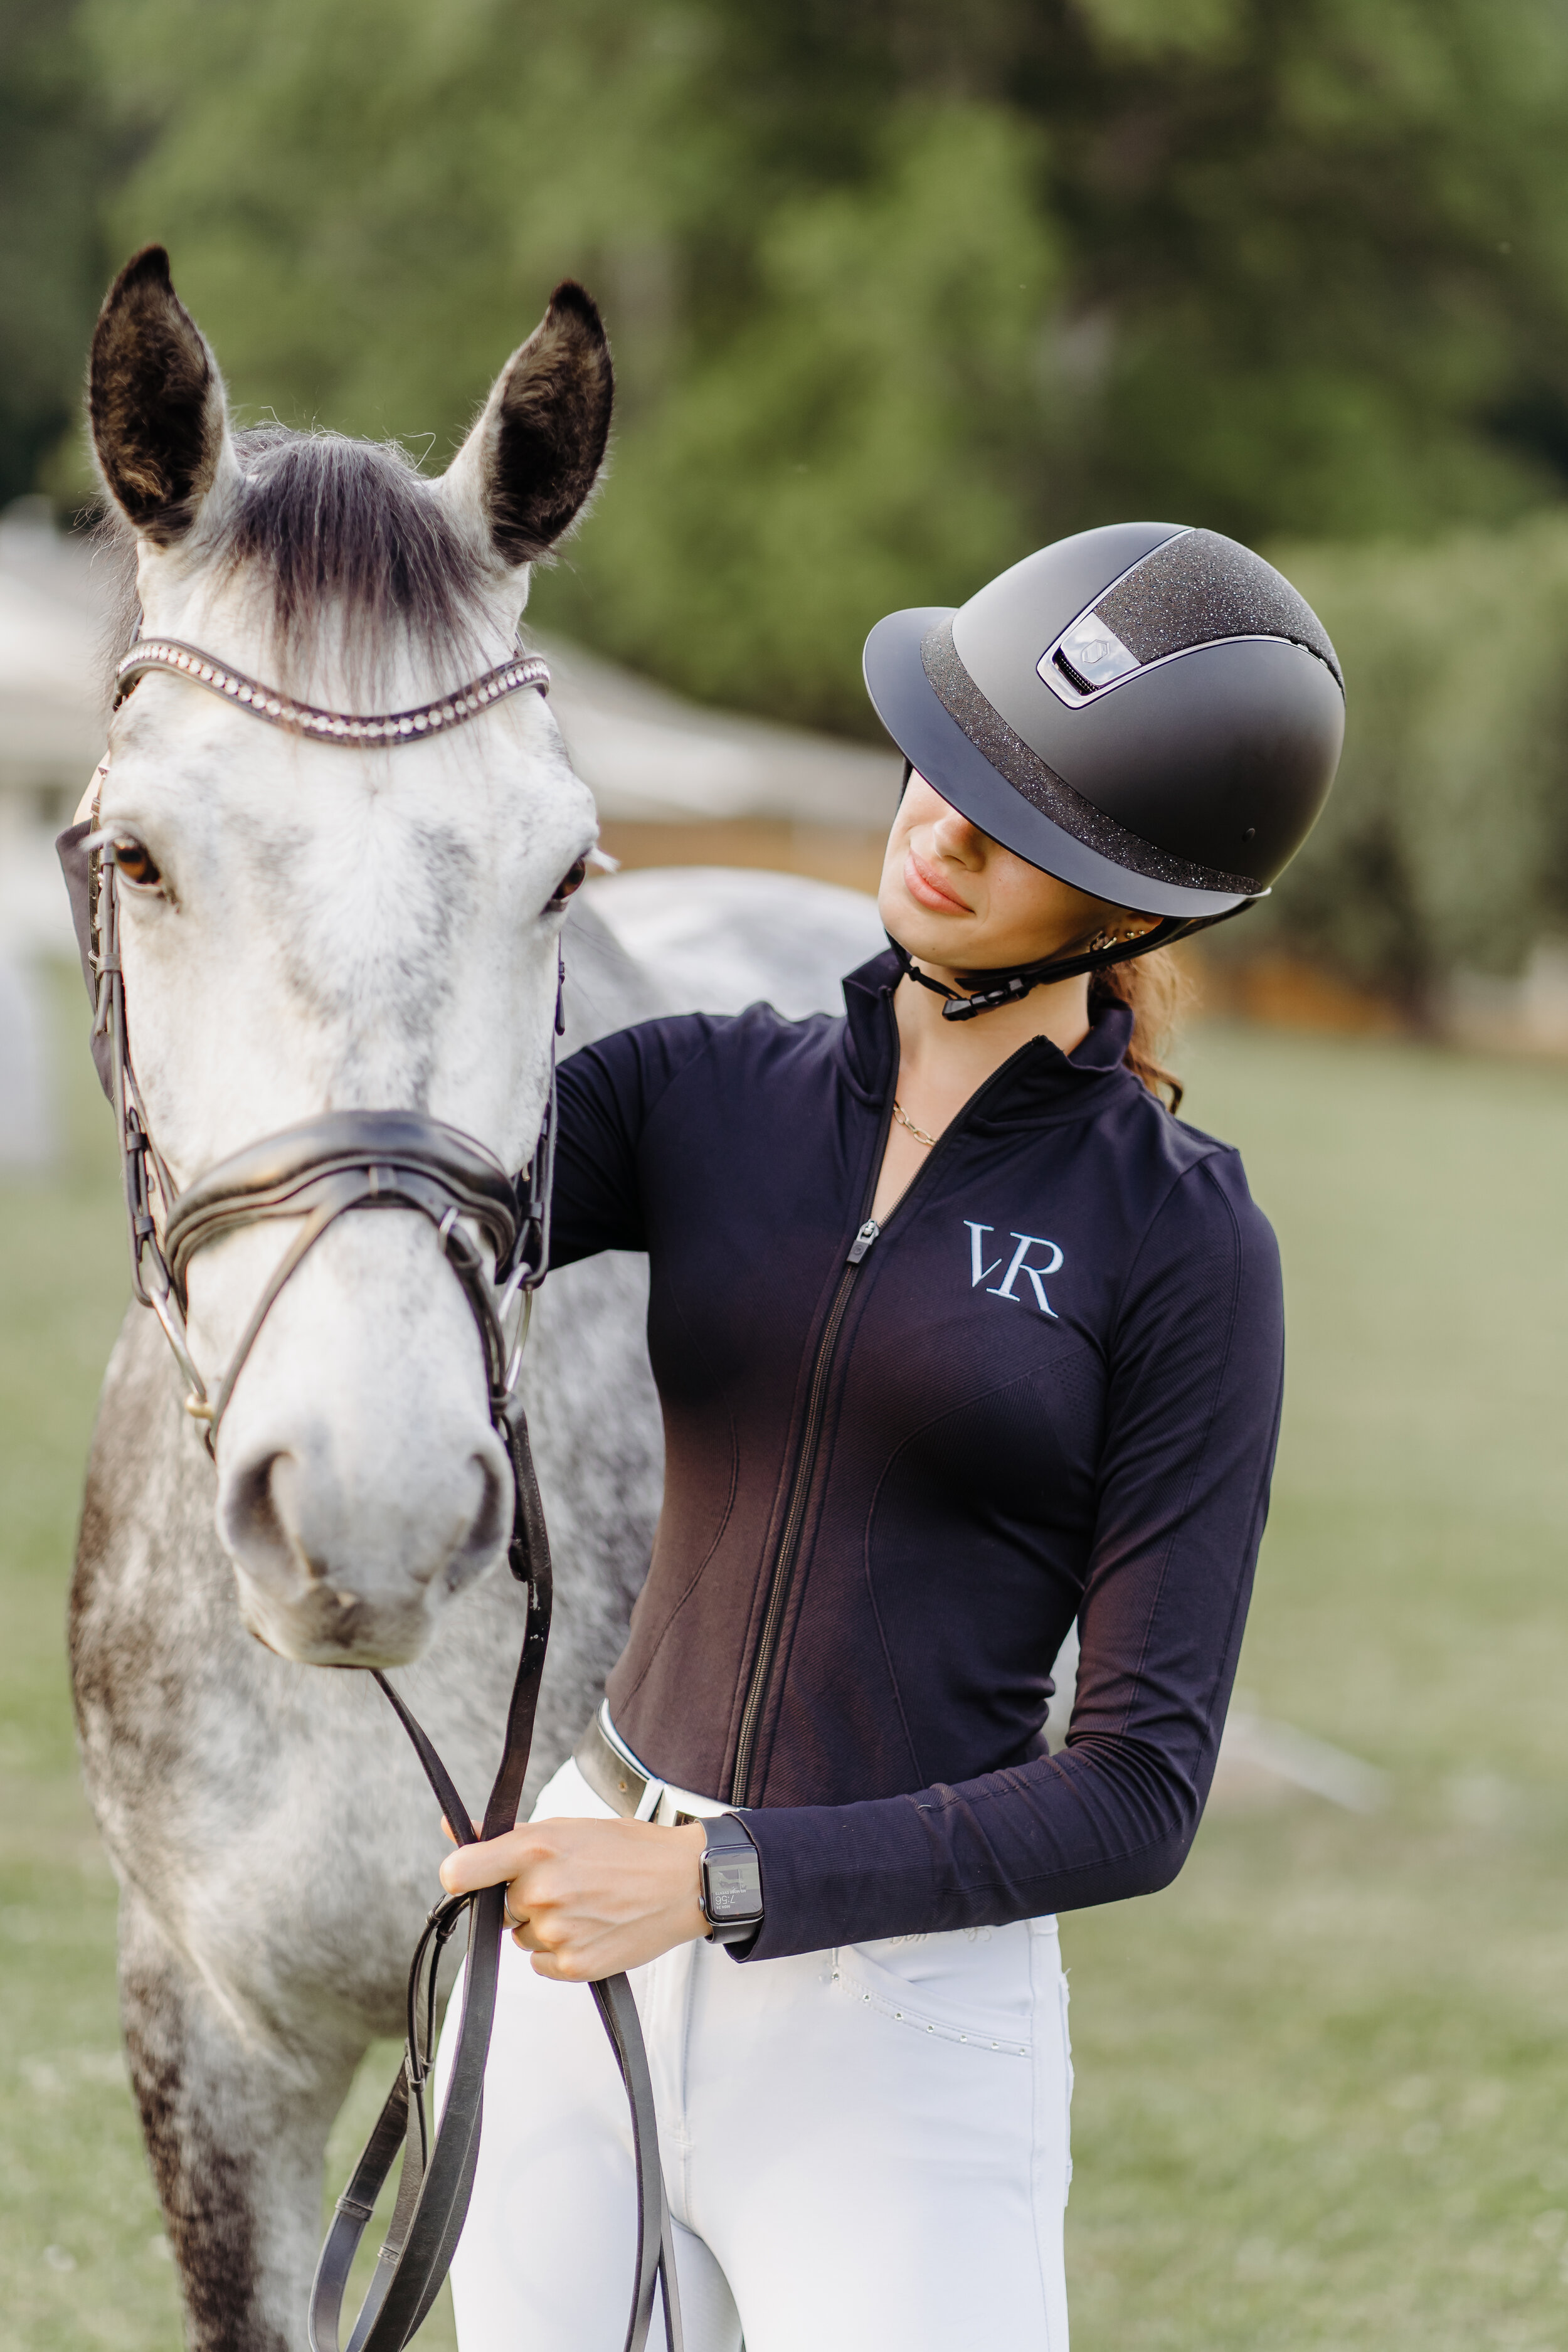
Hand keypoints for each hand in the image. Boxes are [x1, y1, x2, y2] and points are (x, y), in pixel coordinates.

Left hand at [438, 1815, 708, 1980]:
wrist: (683, 1881)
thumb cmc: (626, 1848)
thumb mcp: (566, 1827)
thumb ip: (504, 1835)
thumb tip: (453, 1829)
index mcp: (535, 1849)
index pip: (460, 1873)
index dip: (460, 1877)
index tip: (467, 1878)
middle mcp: (541, 1891)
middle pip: (500, 1908)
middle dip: (524, 1898)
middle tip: (567, 1883)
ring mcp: (557, 1932)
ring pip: (522, 1937)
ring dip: (545, 1925)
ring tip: (587, 1904)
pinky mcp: (574, 1965)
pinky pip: (541, 1964)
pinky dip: (561, 1951)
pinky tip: (592, 1928)